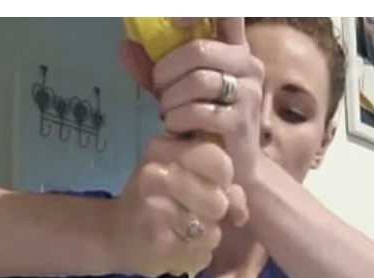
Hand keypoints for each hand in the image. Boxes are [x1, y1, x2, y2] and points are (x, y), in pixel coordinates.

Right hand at [113, 133, 246, 276]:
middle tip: (190, 212)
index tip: (208, 185)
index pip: (219, 161)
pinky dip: (194, 255)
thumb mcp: (182, 176)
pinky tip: (175, 248)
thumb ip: (218, 182)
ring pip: (212, 230)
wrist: (111, 235)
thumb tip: (241, 213)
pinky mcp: (156, 241)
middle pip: (219, 200)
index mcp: (162, 149)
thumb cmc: (152, 201)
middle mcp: (155, 175)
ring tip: (182, 232)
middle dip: (213, 212)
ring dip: (204, 236)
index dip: (222, 179)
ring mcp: (154, 210)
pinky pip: (200, 253)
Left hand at [152, 18, 264, 183]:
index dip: (197, 11)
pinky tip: (176, 128)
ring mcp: (249, 92)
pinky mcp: (241, 121)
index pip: (226, 12)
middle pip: (199, 50)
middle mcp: (248, 64)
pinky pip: (198, 112)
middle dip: (166, 72)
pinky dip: (178, 120)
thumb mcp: (176, 91)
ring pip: (197, 81)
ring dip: (170, 100)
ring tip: (168, 113)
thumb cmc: (203, 123)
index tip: (172, 22)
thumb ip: (153, 69)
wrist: (231, 166)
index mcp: (234, 50)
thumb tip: (124, 45)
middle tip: (158, 90)